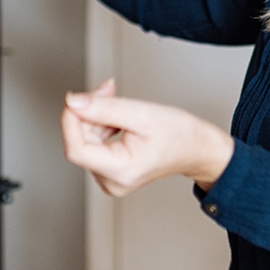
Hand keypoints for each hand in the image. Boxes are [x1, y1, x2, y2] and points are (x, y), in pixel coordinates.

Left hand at [61, 79, 235, 196]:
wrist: (198, 149)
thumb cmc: (180, 135)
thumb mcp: (142, 114)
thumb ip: (104, 108)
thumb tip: (74, 102)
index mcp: (120, 171)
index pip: (76, 149)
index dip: (71, 120)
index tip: (77, 98)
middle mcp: (112, 181)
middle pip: (81, 142)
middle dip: (88, 112)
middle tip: (107, 89)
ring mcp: (111, 179)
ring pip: (86, 140)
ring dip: (96, 115)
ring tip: (116, 99)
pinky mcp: (112, 171)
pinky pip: (95, 144)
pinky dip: (101, 124)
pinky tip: (117, 115)